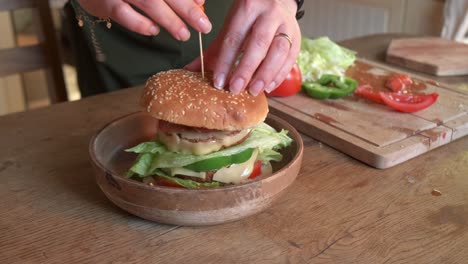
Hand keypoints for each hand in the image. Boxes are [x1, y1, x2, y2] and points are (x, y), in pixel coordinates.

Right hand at [78, 0, 211, 39]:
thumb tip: (198, 1)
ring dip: (168, 20)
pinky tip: (153, 31)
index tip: (201, 4)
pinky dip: (140, 24)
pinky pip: (123, 14)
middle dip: (186, 9)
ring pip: (148, 2)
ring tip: (183, 35)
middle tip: (203, 26)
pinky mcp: (105, 2)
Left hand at [185, 0, 300, 95]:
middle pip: (258, 44)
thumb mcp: (231, 25)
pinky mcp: (297, 37)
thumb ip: (215, 49)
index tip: (218, 81)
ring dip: (266, 74)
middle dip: (246, 69)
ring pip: (278, 51)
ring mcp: (286, 25)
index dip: (226, 61)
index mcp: (248, 8)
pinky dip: (280, 74)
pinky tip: (269, 86)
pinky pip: (291, 57)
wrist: (278, 0)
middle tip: (235, 90)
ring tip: (254, 91)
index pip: (235, 38)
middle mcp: (269, 14)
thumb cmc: (250, 16)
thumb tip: (190, 70)